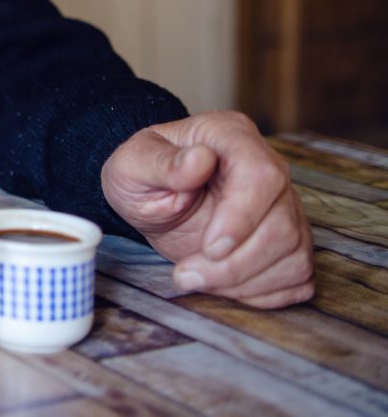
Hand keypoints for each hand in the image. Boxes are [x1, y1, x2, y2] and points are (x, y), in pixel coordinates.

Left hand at [101, 111, 313, 307]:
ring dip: (243, 281)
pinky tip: (223, 284)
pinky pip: (298, 275)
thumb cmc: (141, 175)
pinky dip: (262, 291)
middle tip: (187, 274)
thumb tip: (199, 160)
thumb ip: (160, 163)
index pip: (261, 175)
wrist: (153, 198)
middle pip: (282, 224)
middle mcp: (268, 167)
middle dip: (235, 264)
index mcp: (230, 136)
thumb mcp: (131, 166)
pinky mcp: (290, 239)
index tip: (208, 248)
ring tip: (196, 278)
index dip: (241, 217)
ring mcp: (285, 205)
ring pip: (294, 253)